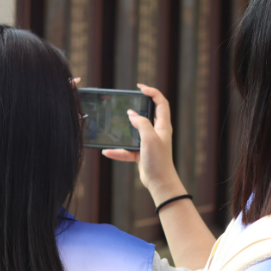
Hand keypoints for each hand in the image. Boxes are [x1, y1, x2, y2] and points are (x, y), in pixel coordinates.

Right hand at [102, 84, 185, 202]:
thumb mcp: (149, 138)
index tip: (140, 87)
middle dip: (139, 105)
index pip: (161, 103)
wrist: (160, 183)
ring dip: (125, 129)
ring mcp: (149, 143)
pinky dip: (118, 151)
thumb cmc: (158, 160)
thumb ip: (141, 123)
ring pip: (135, 131)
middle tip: (128, 99)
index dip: (152, 92)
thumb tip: (131, 114)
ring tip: (114, 122)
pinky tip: (107, 152)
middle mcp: (157, 133)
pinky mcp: (142, 154)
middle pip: (148, 114)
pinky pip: (127, 150)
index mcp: (162, 126)